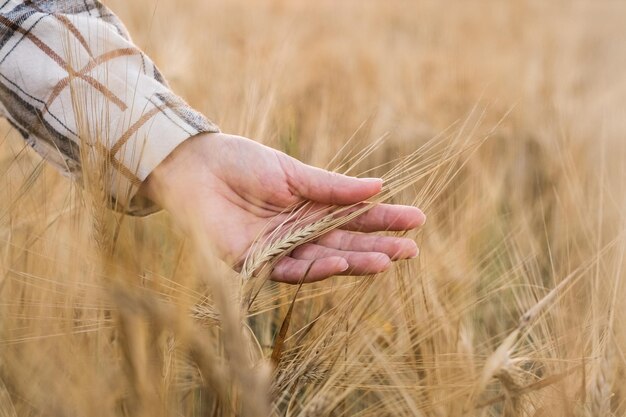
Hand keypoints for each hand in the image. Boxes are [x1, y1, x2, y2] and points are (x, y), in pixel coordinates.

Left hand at [138, 133, 425, 282]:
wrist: (195, 166)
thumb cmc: (242, 162)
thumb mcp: (292, 172)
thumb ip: (332, 187)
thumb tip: (379, 186)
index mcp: (310, 207)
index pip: (354, 217)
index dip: (384, 219)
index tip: (416, 219)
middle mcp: (300, 232)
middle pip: (344, 243)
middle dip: (378, 246)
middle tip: (411, 249)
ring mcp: (280, 249)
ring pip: (324, 260)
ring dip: (355, 262)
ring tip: (387, 260)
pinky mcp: (255, 262)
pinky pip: (290, 269)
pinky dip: (316, 269)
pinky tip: (341, 264)